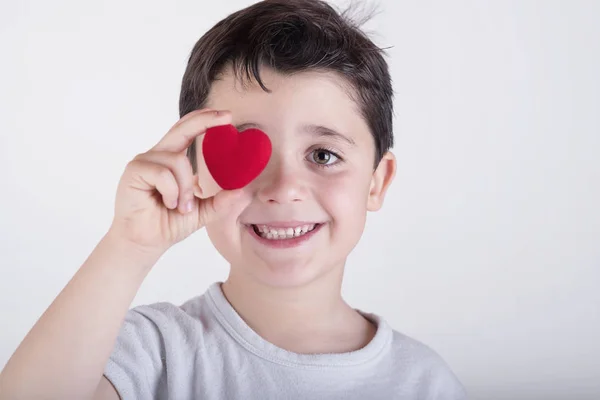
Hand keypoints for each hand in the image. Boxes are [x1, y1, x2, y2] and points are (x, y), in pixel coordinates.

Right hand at [108, 109, 248, 257]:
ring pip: (178, 161)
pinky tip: (167, 204)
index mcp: (171, 160)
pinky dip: (172, 192)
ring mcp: (144, 162)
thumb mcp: (202, 212)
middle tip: (227, 117)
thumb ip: (221, 201)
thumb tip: (244, 192)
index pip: (188, 132)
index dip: (206, 120)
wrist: (146, 243)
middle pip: (181, 128)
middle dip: (205, 121)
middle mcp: (157, 156)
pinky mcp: (135, 171)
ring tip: (180, 207)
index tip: (227, 116)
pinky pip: (164, 173)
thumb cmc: (168, 224)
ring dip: (185, 189)